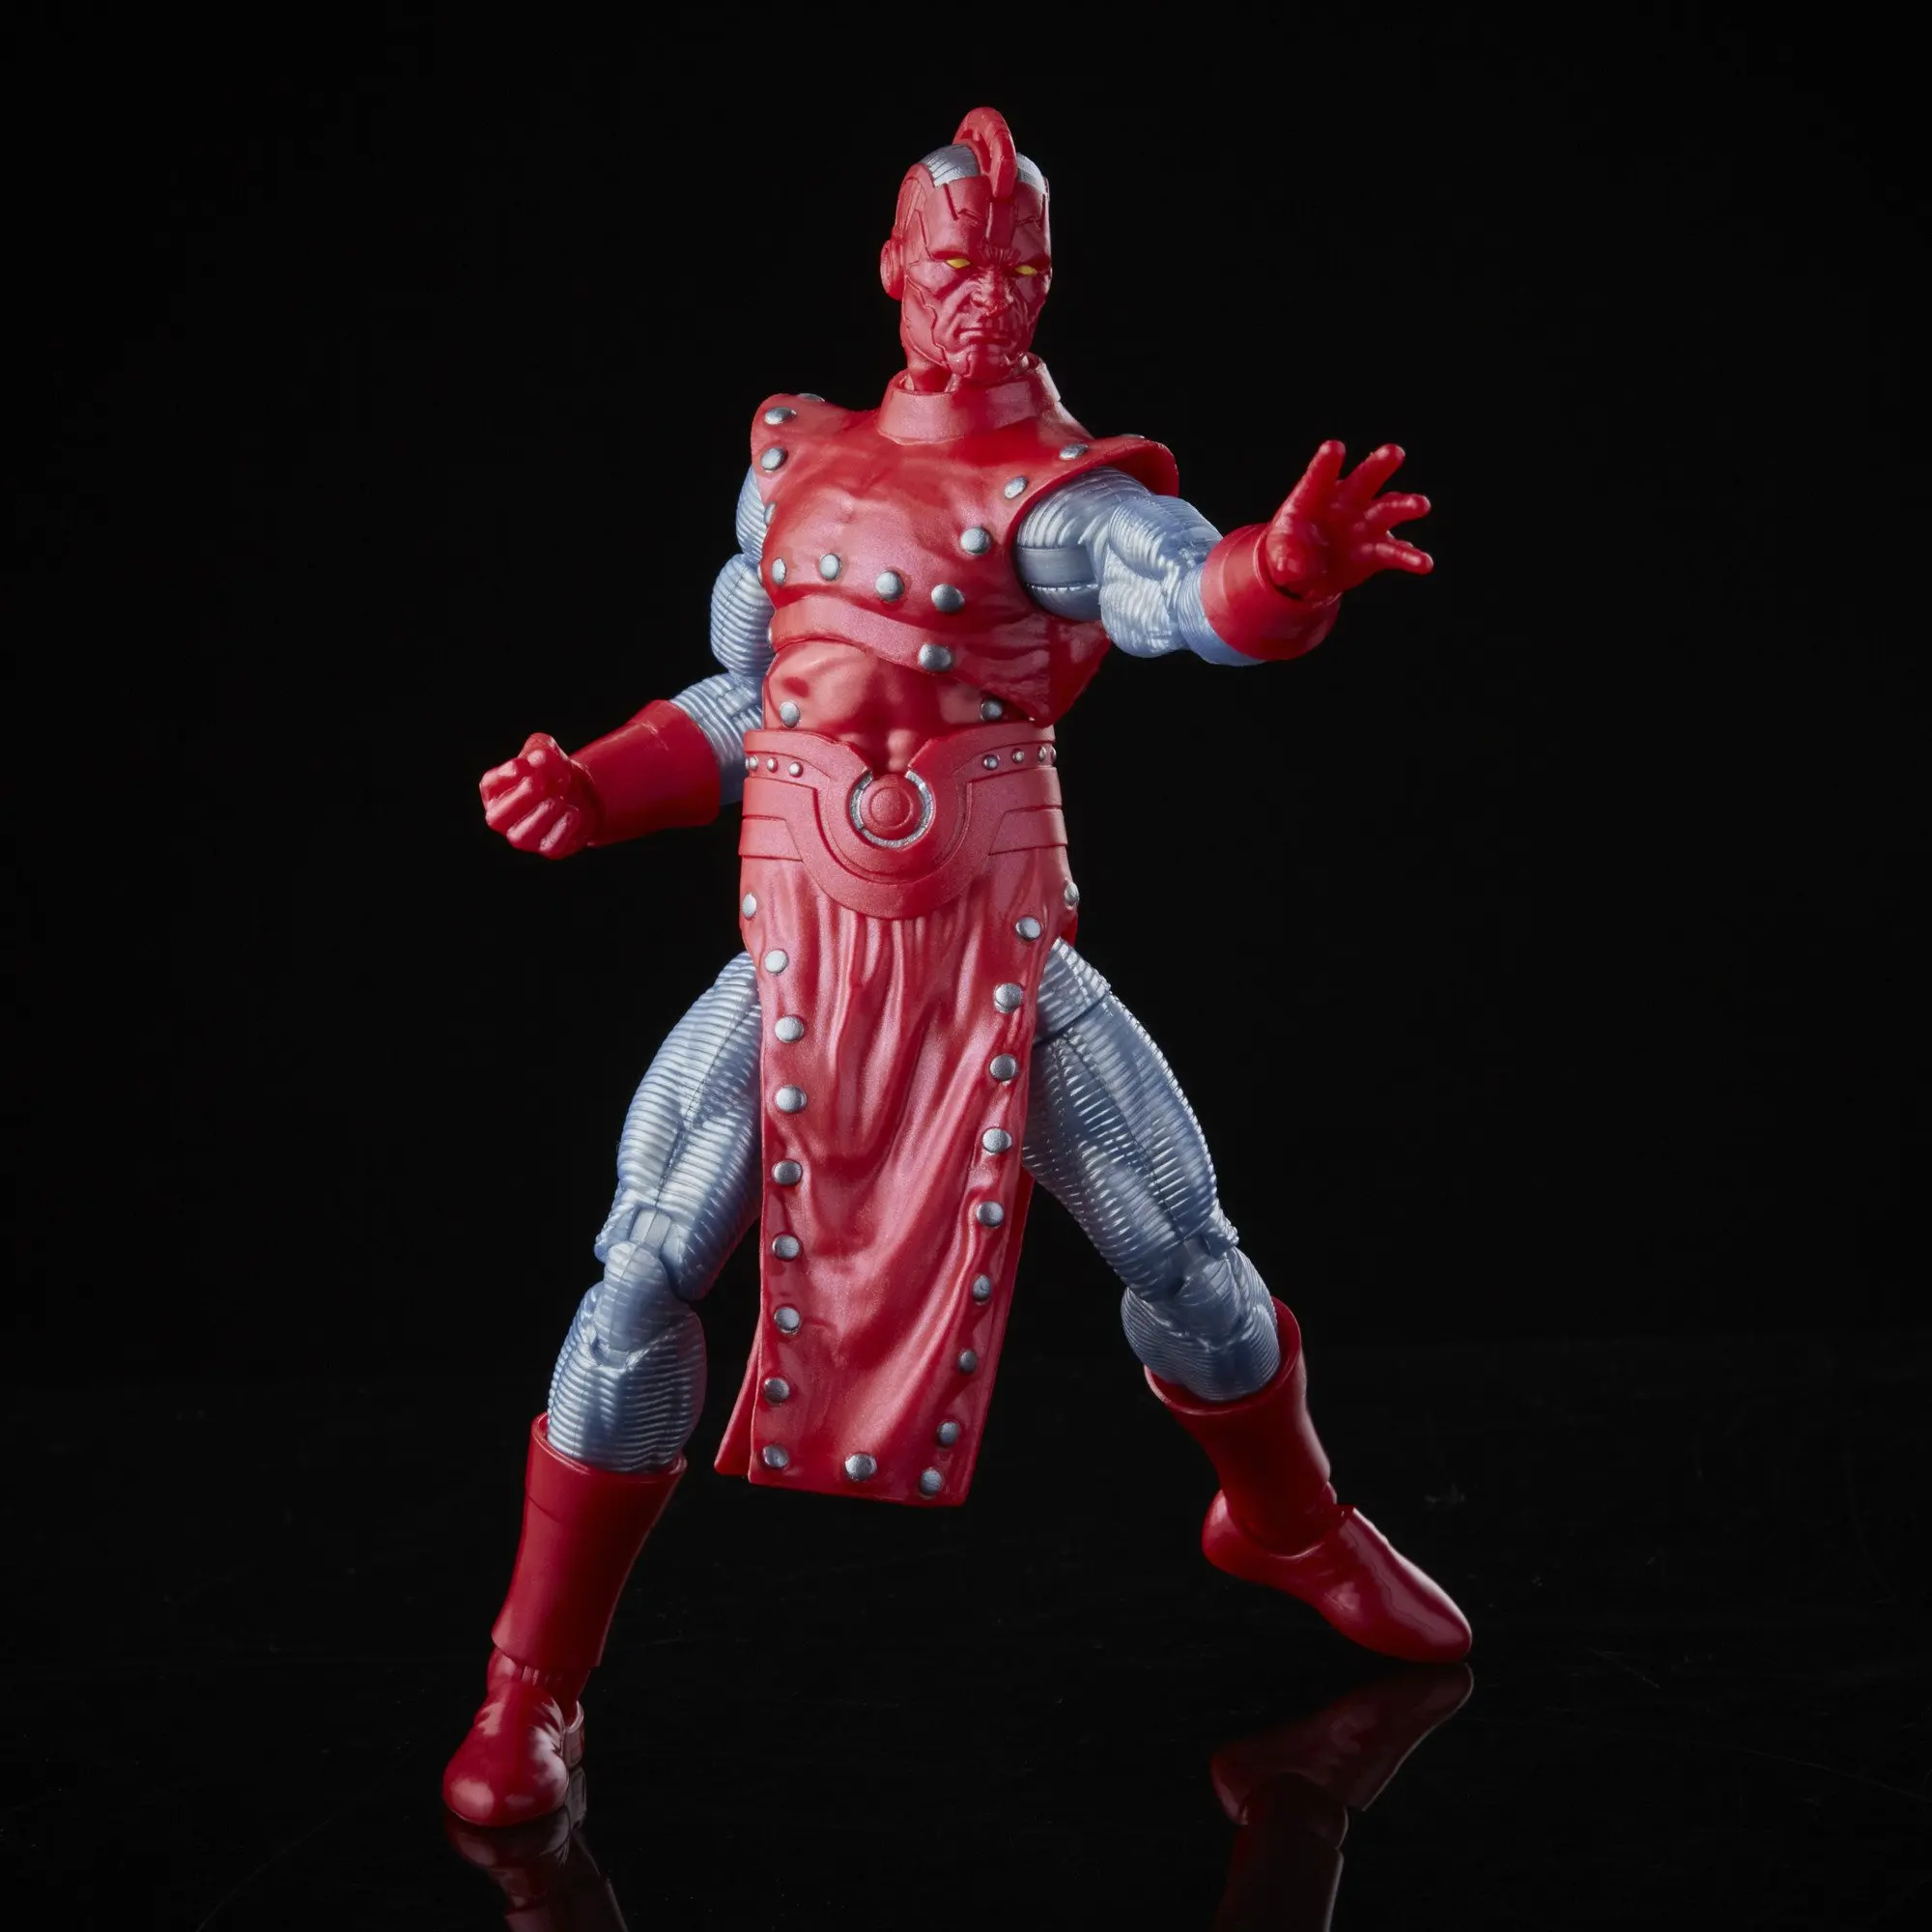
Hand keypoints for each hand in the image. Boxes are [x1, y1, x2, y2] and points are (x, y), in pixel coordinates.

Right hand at [479, 732, 599, 857]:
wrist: (581, 793)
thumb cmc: (553, 771)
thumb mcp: (547, 751)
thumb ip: (541, 749)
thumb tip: (540, 758)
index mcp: (496, 792)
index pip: (490, 786)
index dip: (504, 776)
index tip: (522, 765)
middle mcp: (505, 818)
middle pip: (499, 816)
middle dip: (519, 798)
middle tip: (538, 782)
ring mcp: (526, 837)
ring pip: (523, 835)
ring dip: (541, 815)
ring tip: (558, 799)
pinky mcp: (550, 848)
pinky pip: (551, 845)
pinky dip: (562, 830)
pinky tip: (573, 812)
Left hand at [1262, 441, 1432, 601]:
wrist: (1305, 572)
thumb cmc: (1289, 550)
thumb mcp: (1279, 555)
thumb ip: (1284, 559)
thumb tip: (1292, 569)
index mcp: (1315, 496)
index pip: (1319, 477)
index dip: (1326, 463)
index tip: (1334, 447)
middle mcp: (1346, 503)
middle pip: (1365, 479)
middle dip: (1379, 465)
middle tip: (1394, 452)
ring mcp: (1364, 525)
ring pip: (1388, 509)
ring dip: (1405, 506)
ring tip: (1421, 505)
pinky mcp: (1375, 551)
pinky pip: (1395, 553)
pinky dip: (1410, 558)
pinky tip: (1423, 564)